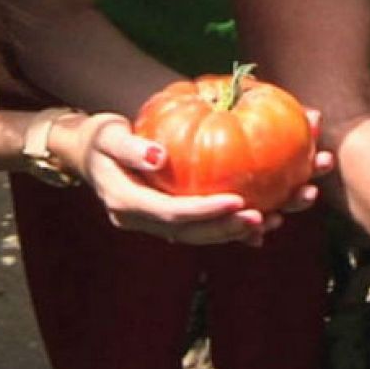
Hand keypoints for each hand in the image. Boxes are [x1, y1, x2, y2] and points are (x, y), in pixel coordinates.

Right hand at [78, 113, 332, 246]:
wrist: (89, 154)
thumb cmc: (99, 138)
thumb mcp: (106, 135)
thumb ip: (129, 147)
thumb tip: (159, 157)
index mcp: (128, 205)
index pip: (172, 214)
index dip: (205, 212)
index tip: (238, 201)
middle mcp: (146, 221)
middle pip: (194, 233)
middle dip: (232, 228)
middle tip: (269, 217)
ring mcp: (160, 222)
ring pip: (205, 233)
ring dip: (242, 228)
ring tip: (281, 215)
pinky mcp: (174, 216)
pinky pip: (207, 224)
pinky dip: (237, 224)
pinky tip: (273, 217)